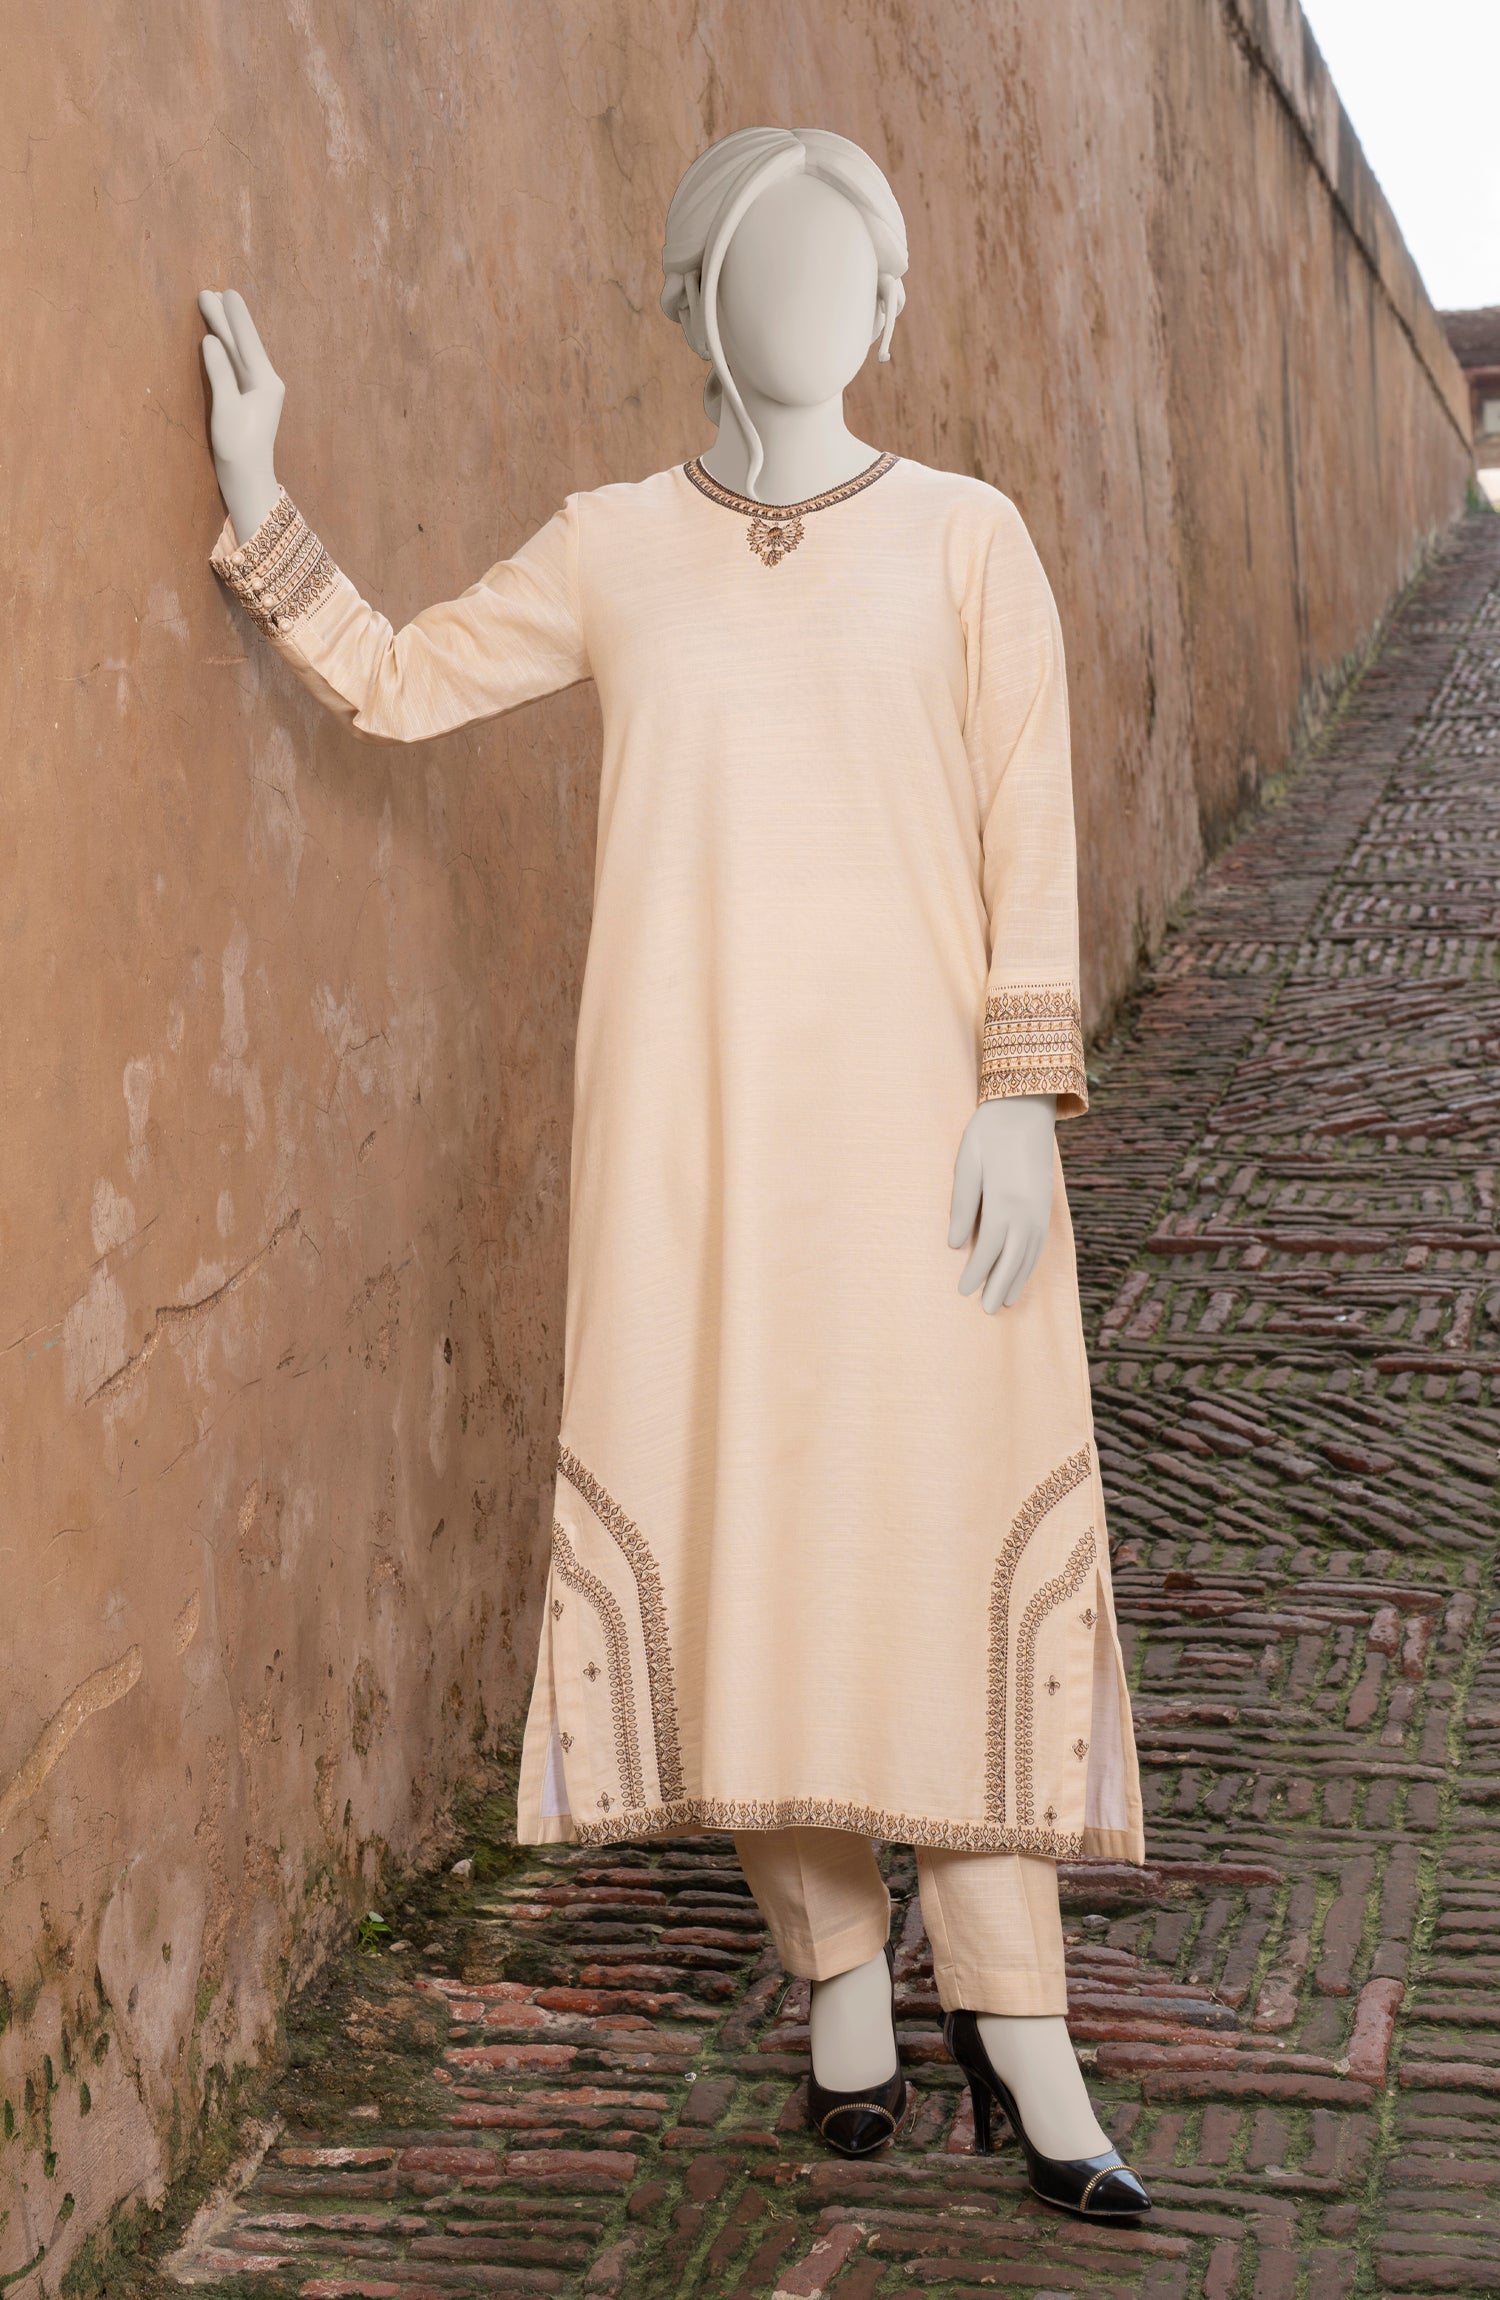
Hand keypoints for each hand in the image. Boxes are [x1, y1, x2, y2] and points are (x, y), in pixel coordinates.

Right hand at [198, 288, 283, 541]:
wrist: (248, 481)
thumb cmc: (238, 449)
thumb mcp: (226, 409)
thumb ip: (220, 372)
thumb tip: (211, 340)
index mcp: (266, 381)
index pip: (247, 341)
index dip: (234, 316)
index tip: (226, 292)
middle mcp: (266, 382)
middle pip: (242, 344)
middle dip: (225, 319)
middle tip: (208, 293)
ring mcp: (258, 392)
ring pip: (238, 354)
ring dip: (224, 331)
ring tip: (211, 307)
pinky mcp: (248, 401)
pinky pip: (236, 366)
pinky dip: (225, 350)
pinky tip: (218, 340)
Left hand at [948, 1094, 1056, 1312]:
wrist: (1026, 1105)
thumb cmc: (989, 1131)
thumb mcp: (967, 1162)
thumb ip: (962, 1204)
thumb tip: (954, 1244)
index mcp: (1003, 1201)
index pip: (988, 1248)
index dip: (976, 1272)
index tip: (962, 1291)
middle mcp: (1027, 1210)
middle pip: (1013, 1259)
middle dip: (998, 1285)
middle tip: (986, 1310)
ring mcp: (1041, 1208)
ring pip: (1030, 1254)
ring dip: (1018, 1278)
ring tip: (1005, 1300)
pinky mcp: (1046, 1202)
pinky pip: (1041, 1241)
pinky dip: (1031, 1261)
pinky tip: (1023, 1271)